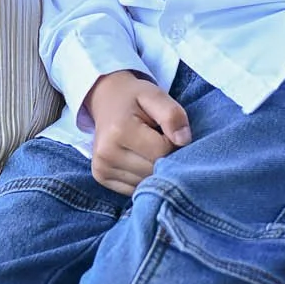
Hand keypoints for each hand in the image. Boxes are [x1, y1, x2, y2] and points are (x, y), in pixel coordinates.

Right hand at [86, 70, 191, 195]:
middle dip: (164, 158)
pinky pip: (135, 188)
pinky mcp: (100, 177)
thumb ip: (172, 114)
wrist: (105, 99)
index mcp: (119, 131)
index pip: (162, 151)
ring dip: (154, 169)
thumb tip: (184, 141)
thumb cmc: (133, 98)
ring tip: (146, 148)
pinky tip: (138, 159)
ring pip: (146, 183)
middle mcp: (106, 154)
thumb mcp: (155, 95)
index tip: (166, 131)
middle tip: (158, 139)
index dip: (172, 142)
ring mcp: (101, 168)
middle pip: (154, 170)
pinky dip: (142, 177)